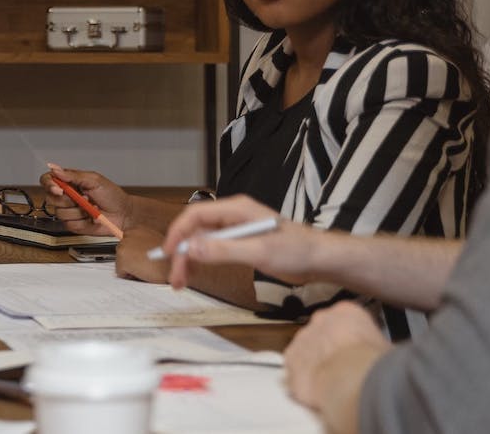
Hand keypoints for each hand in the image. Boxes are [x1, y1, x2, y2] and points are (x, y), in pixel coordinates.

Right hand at [39, 164, 131, 235]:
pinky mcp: (73, 225)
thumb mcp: (94, 180)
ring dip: (78, 211)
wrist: (123, 214)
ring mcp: (69, 211)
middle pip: (50, 198)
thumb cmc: (112, 195)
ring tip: (91, 207)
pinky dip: (82, 221)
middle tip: (83, 197)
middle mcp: (67, 196)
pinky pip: (69, 224)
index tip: (58, 189)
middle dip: (67, 199)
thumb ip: (73, 175)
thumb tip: (54, 168)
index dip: (49, 184)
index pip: (48, 180)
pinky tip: (91, 217)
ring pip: (60, 213)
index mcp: (69, 182)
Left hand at [114, 227, 170, 282]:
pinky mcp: (122, 259)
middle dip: (131, 259)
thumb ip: (146, 244)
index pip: (127, 241)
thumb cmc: (170, 259)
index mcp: (139, 229)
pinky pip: (121, 273)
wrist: (172, 267)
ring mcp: (124, 245)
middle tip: (146, 264)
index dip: (134, 252)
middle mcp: (130, 234)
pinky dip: (130, 276)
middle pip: (123, 252)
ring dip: (131, 268)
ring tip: (146, 268)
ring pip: (121, 263)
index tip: (141, 257)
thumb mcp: (159, 245)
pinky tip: (142, 273)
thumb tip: (139, 251)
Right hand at [163, 195, 318, 290]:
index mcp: (236, 209)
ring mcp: (236, 230)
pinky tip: (197, 273)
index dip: (178, 233)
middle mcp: (232, 216)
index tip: (168, 253)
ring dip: (189, 259)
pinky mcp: (241, 243)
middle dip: (182, 252)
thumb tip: (191, 248)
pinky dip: (203, 261)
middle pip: (195, 230)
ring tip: (181, 281)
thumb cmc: (297, 251)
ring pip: (202, 241)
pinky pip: (213, 249)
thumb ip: (224, 250)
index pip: (195, 215)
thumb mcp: (259, 252)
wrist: (321, 259)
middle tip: (175, 278)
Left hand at [283, 302, 388, 410]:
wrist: (350, 379)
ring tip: (330, 381)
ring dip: (314, 363)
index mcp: (347, 311)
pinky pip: (294, 369)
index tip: (356, 349)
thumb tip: (383, 355)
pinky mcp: (290, 360)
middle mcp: (320, 319)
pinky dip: (302, 379)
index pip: (346, 319)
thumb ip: (376, 344)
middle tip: (343, 366)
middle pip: (323, 332)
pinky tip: (316, 389)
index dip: (351, 337)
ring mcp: (302, 338)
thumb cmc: (373, 364)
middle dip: (329, 348)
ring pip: (306, 350)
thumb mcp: (386, 347)